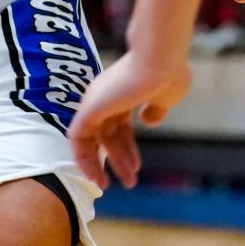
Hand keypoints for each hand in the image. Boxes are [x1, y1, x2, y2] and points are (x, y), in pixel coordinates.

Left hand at [68, 51, 191, 188]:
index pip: (119, 125)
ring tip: (112, 187)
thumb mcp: (165, 97)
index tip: (135, 167)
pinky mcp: (89, 108)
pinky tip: (94, 177)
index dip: (126, 148)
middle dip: (118, 160)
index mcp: (123, 93)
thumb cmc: (167, 73)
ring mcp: (95, 101)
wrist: (161, 58)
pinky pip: (77, 138)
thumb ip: (156, 110)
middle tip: (129, 183)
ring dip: (102, 165)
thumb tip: (149, 122)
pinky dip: (83, 158)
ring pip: (91, 139)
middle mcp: (105, 96)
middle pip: (107, 134)